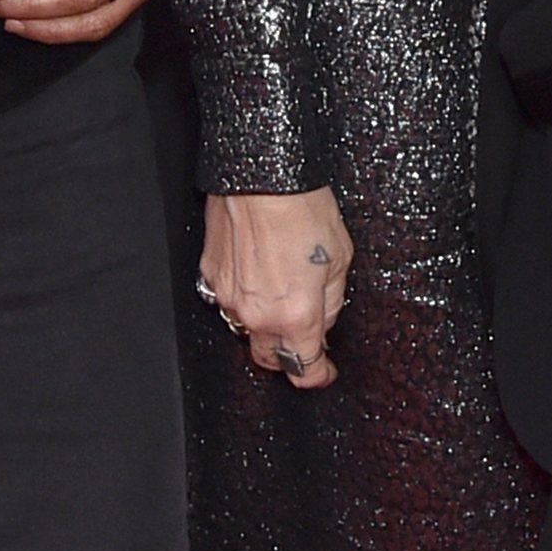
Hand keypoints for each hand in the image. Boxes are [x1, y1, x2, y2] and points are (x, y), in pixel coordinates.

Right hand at [200, 188, 352, 389]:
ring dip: (264, 324)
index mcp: (295, 315)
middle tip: (303, 340)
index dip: (318, 374)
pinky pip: (226, 300)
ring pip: (245, 329)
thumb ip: (332, 302)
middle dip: (287, 356)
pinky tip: (256, 276)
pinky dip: (242, 297)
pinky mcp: (210, 274)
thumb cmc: (303, 208)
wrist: (262, 176)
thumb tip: (322, 321)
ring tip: (281, 296)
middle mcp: (256, 314)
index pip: (303, 368)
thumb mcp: (342, 259)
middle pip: (268, 359)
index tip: (324, 371)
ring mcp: (228, 296)